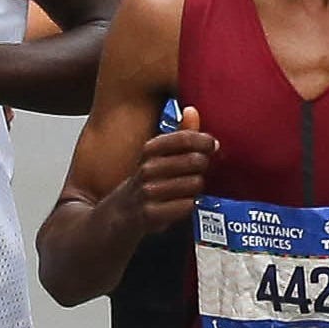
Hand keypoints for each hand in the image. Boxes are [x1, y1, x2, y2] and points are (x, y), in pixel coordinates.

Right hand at [129, 103, 214, 231]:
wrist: (116, 217)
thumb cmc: (144, 184)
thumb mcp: (156, 158)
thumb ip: (179, 135)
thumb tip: (192, 110)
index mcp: (149, 150)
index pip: (184, 137)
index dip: (204, 141)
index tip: (212, 146)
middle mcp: (147, 168)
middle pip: (195, 160)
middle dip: (203, 167)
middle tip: (199, 171)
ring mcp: (148, 191)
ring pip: (194, 184)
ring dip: (196, 189)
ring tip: (187, 190)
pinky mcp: (150, 214)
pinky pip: (186, 206)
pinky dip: (188, 206)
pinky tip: (180, 205)